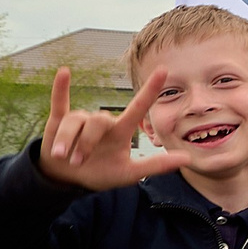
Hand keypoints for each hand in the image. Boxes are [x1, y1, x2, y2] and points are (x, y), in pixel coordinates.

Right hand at [39, 67, 187, 191]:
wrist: (67, 178)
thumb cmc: (100, 173)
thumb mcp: (128, 174)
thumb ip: (155, 166)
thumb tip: (187, 159)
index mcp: (120, 131)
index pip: (138, 107)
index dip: (151, 89)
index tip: (164, 70)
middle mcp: (102, 122)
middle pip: (97, 121)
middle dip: (87, 143)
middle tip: (79, 162)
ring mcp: (81, 119)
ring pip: (74, 122)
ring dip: (67, 140)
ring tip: (62, 157)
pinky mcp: (60, 120)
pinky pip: (60, 101)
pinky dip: (61, 88)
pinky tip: (64, 72)